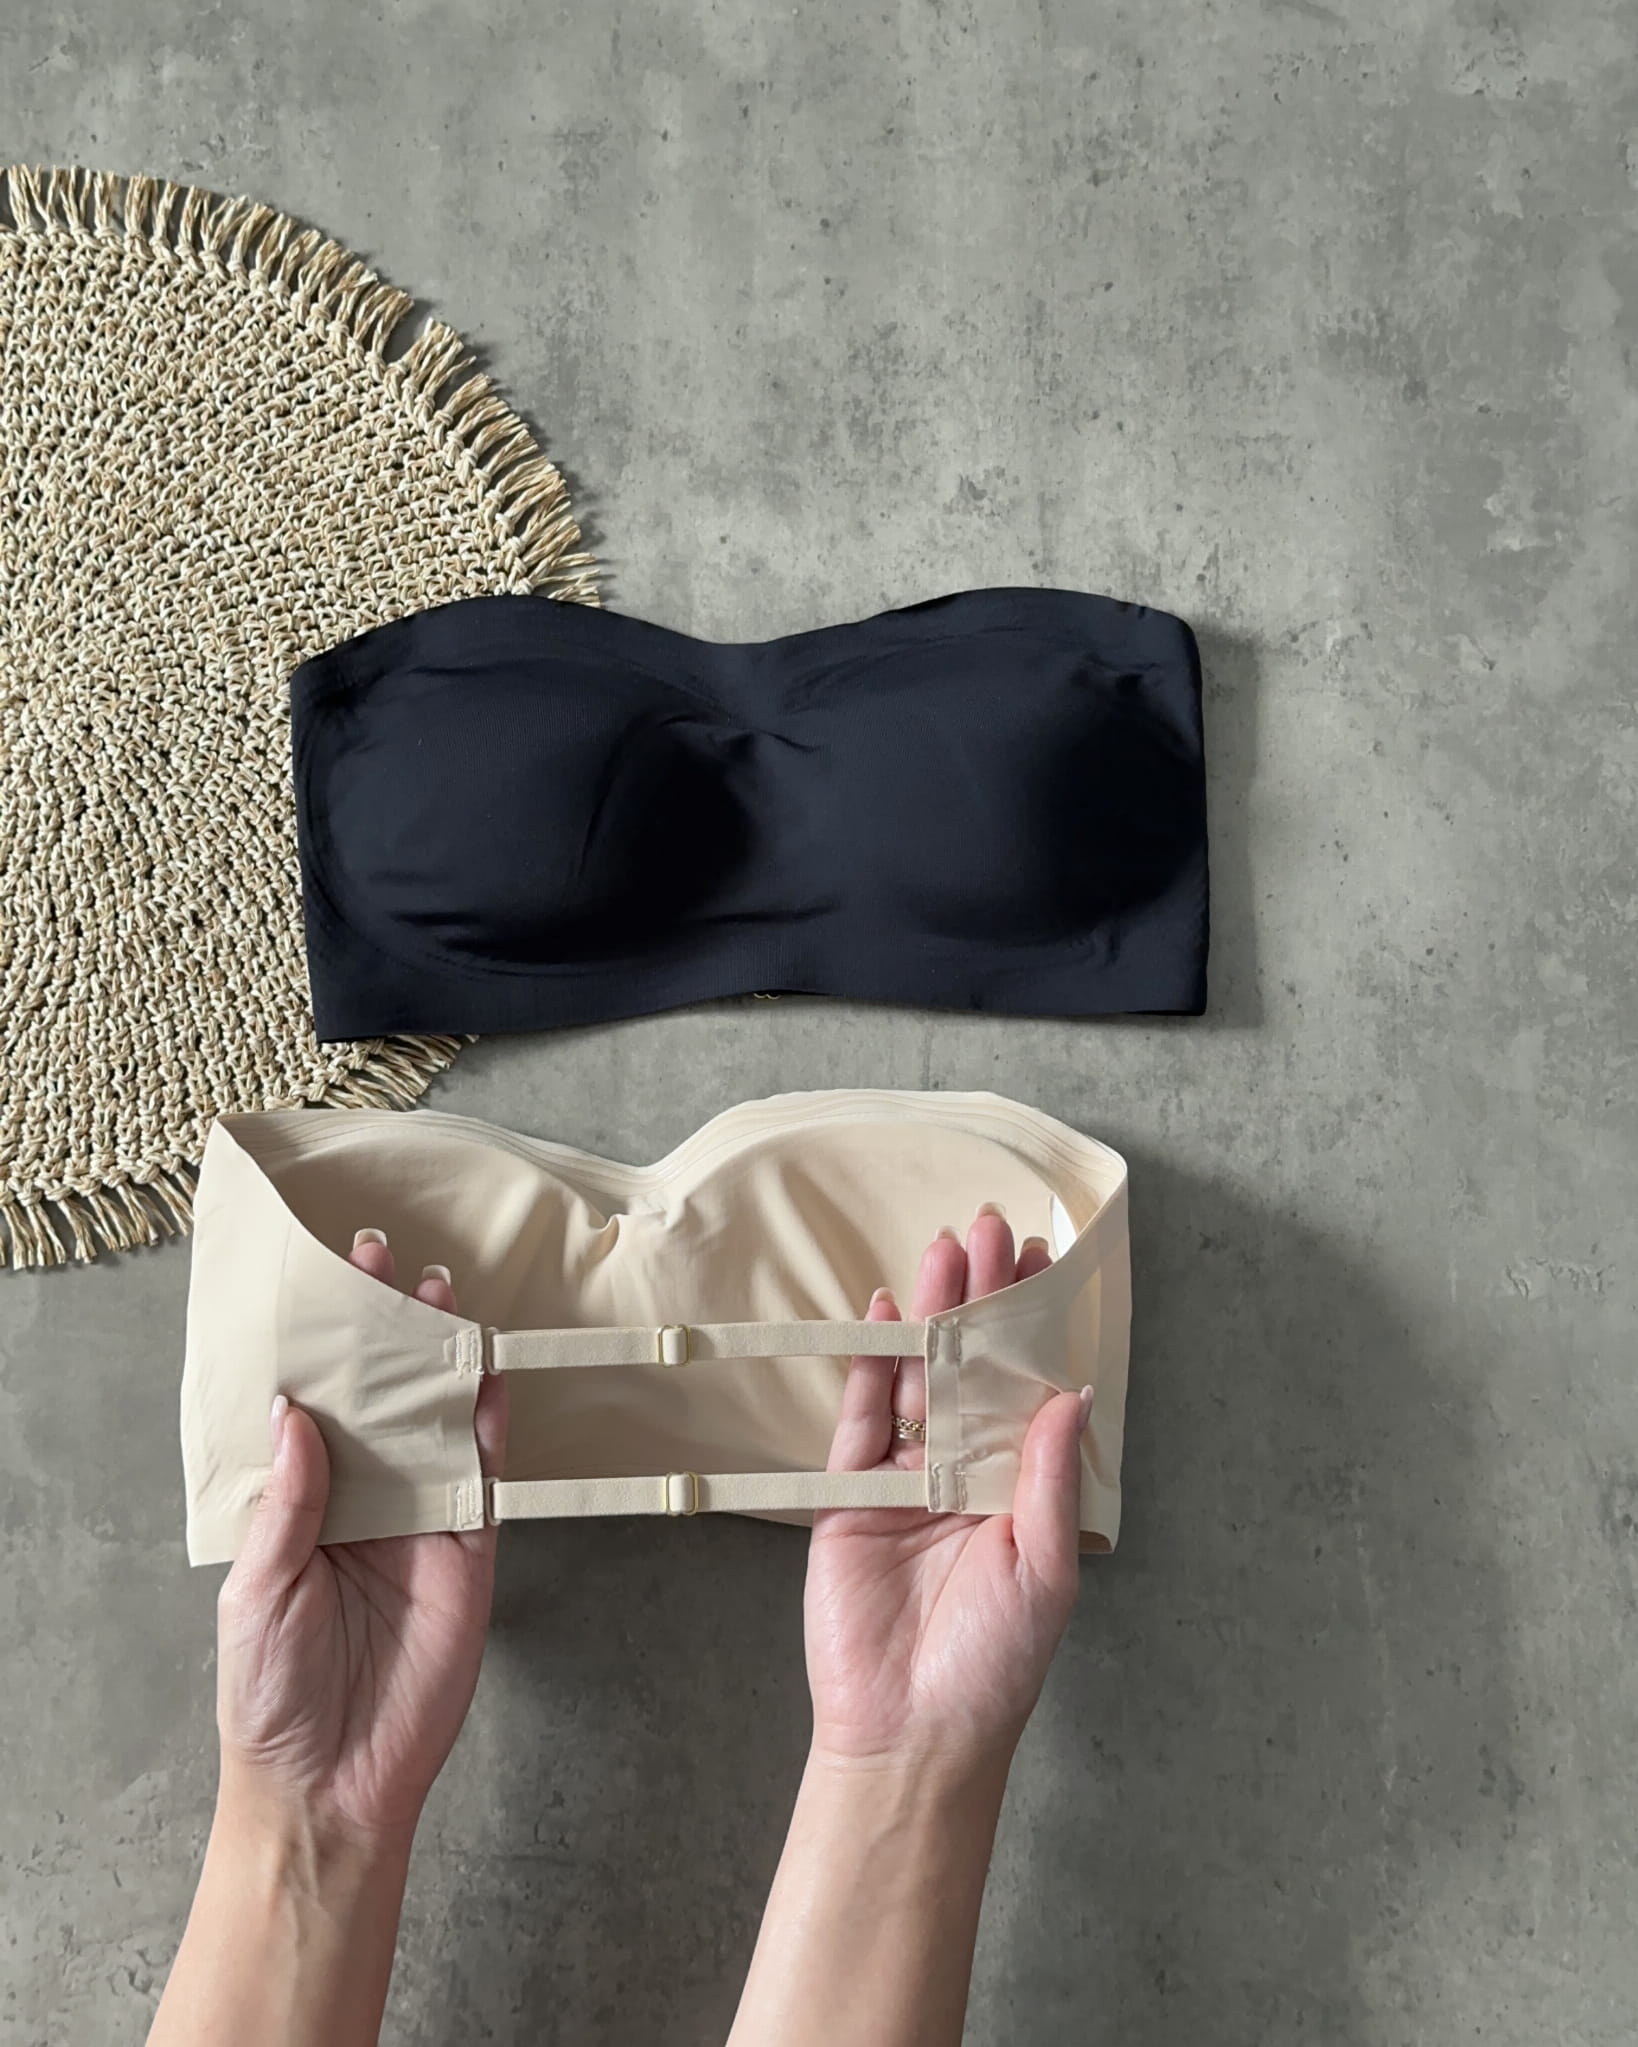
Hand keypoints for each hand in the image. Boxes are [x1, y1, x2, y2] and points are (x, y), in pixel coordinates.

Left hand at [213, 1232, 507, 1847]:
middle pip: (376, 1399)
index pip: (312, 1409)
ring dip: (435, 1360)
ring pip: (433, 1422)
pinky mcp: (468, 1548)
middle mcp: (360, 1501)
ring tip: (435, 1293)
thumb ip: (288, 1502)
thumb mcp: (259, 1591)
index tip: (324, 1284)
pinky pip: (482, 1474)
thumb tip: (294, 1413)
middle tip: (382, 1261)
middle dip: (379, 1332)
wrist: (334, 1781)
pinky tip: (487, 1375)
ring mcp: (418, 1520)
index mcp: (300, 1507)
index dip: (319, 1349)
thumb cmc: (271, 1695)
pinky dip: (488, 1424)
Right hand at [805, 1205, 1090, 1773]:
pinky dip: (870, 1365)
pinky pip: (861, 1418)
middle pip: (971, 1367)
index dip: (1033, 1326)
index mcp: (1017, 1489)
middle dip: (980, 1298)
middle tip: (988, 1228)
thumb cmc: (993, 1664)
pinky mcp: (848, 1495)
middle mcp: (963, 1473)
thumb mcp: (1044, 1569)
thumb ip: (1047, 1478)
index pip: (1027, 1387)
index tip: (1041, 1262)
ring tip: (943, 1250)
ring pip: (917, 1379)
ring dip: (929, 1314)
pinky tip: (886, 1315)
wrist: (911, 1733)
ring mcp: (903, 1480)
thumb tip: (1071, 1392)